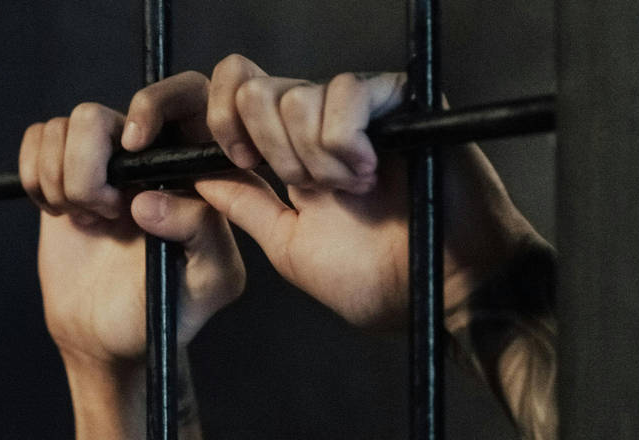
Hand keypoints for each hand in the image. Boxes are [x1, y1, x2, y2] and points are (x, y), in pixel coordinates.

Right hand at [20, 71, 244, 437]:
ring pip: (64, 126)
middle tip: (107, 213)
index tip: (132, 150)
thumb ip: (203, 235)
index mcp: (194, 167)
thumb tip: (149, 200)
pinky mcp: (61, 170)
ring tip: (89, 219)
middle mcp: (148, 153)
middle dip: (89, 169)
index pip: (186, 94)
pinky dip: (38, 176)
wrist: (106, 338)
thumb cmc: (165, 311)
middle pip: (98, 114)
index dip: (152, 106)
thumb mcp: (208, 282)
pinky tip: (61, 212)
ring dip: (64, 180)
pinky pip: (37, 138)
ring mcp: (101, 159)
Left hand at [158, 54, 544, 330]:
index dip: (222, 121)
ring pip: (296, 95)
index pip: (235, 94)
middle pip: (254, 89)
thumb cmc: (378, 278)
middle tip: (310, 189)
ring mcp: (360, 106)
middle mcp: (319, 120)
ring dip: (314, 157)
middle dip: (270, 149)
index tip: (242, 164)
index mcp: (287, 149)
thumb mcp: (289, 243)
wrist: (441, 291)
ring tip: (352, 190)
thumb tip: (197, 177)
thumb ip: (244, 205)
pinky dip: (346, 142)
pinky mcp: (400, 98)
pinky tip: (371, 172)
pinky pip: (347, 92)